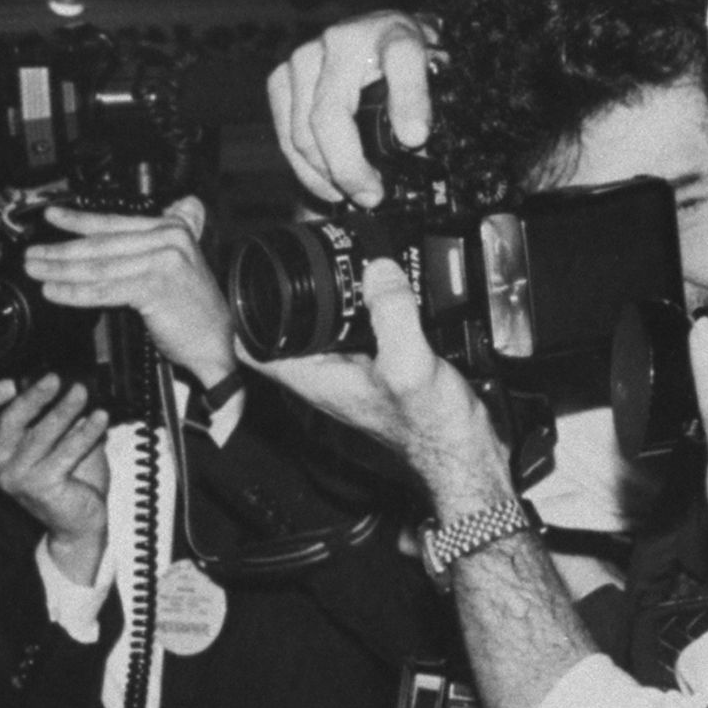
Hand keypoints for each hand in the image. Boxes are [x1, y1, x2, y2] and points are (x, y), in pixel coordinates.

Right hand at [0, 373, 109, 581]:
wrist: (79, 522)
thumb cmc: (68, 480)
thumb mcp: (54, 441)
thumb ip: (51, 416)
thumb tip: (67, 385)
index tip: (12, 382)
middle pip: (9, 418)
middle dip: (34, 395)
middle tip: (56, 380)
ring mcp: (16, 477)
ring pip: (41, 432)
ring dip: (65, 409)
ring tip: (83, 395)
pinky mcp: (40, 486)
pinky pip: (67, 450)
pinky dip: (86, 432)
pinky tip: (100, 420)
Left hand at [27, 198, 235, 388]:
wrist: (214, 341)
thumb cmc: (189, 309)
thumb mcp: (169, 268)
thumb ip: (143, 249)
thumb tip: (100, 242)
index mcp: (171, 228)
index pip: (115, 223)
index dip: (79, 221)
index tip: (52, 217)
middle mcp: (169, 239)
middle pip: (102, 244)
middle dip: (61, 250)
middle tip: (33, 254)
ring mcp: (163, 261)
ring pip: (99, 267)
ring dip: (61, 270)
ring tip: (37, 271)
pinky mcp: (155, 286)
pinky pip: (104, 289)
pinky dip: (75, 292)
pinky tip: (55, 291)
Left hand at [259, 259, 511, 516]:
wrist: (460, 446)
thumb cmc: (430, 423)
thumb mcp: (410, 364)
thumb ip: (393, 316)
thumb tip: (378, 271)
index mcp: (314, 378)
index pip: (253, 350)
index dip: (246, 316)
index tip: (254, 283)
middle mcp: (324, 376)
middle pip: (285, 332)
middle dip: (288, 296)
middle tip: (304, 261)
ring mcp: (347, 372)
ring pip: (321, 329)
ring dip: (326, 301)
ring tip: (340, 267)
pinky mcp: (373, 366)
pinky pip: (355, 331)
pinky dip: (361, 309)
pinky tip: (381, 291)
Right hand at [266, 11, 440, 207]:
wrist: (371, 34)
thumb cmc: (400, 61)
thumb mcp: (429, 72)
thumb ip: (425, 103)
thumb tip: (410, 148)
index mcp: (392, 31)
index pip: (401, 59)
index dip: (409, 100)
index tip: (415, 138)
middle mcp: (342, 39)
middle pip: (330, 114)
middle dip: (349, 165)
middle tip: (371, 195)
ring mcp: (304, 57)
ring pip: (302, 132)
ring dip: (325, 173)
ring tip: (350, 194)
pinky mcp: (280, 77)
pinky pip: (285, 135)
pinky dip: (305, 169)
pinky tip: (327, 186)